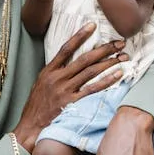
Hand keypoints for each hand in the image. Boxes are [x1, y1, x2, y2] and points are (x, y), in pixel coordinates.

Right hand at [13, 23, 128, 151]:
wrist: (30, 128)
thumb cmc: (36, 107)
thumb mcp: (40, 85)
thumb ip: (54, 73)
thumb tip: (67, 62)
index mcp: (48, 71)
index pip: (66, 48)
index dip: (80, 35)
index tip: (93, 25)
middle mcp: (57, 78)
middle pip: (84, 59)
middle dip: (104, 49)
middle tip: (120, 42)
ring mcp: (65, 91)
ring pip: (91, 72)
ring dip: (109, 62)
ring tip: (123, 56)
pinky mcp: (72, 104)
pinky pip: (93, 90)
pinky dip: (106, 81)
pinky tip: (118, 74)